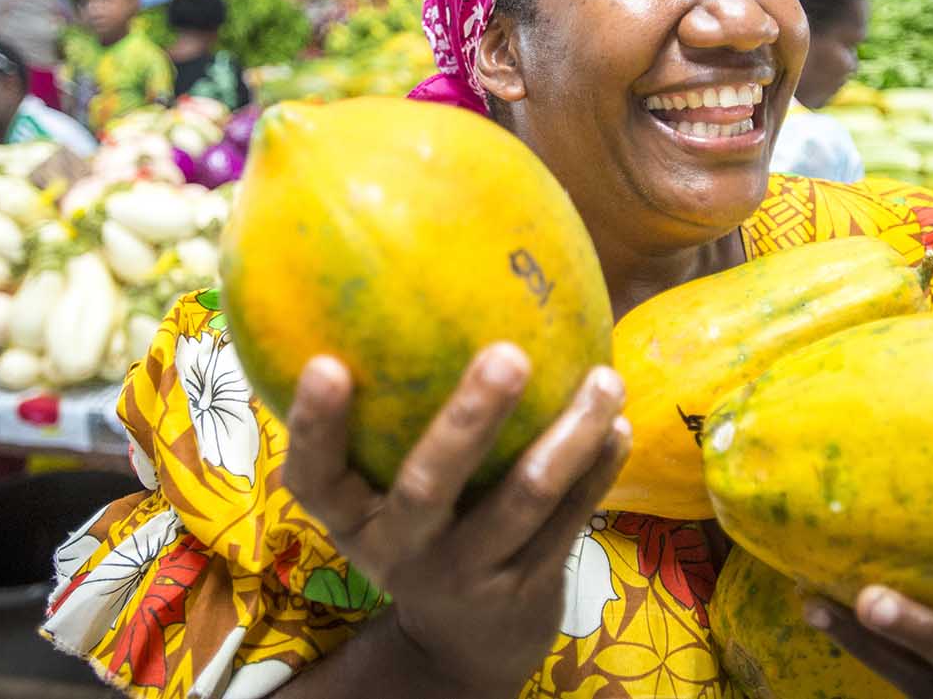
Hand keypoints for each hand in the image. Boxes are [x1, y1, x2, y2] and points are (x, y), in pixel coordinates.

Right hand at [283, 345, 629, 698]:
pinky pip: (567, 523)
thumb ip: (379, 416)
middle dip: (470, 420)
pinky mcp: (523, 590)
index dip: (314, 425)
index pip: (314, 474)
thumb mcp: (376, 490)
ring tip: (604, 379)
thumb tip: (389, 289)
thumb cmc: (416, 527)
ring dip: (569, 437)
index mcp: (350, 517)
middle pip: (429, 486)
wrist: (461, 643)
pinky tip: (619, 425)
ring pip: (522, 501)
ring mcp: (465, 575)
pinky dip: (597, 471)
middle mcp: (399, 550)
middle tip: (508, 354)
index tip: (326, 363)